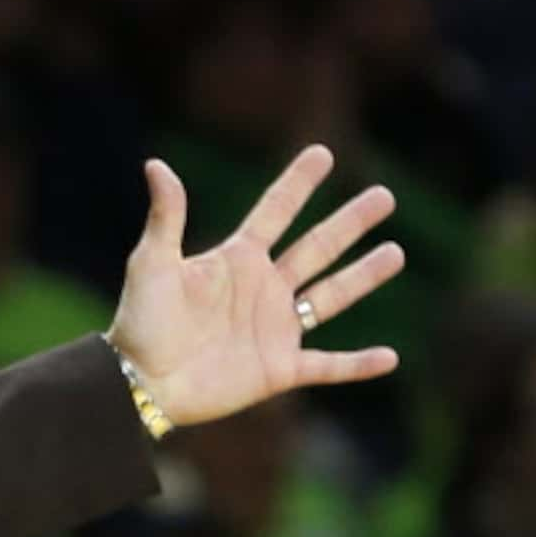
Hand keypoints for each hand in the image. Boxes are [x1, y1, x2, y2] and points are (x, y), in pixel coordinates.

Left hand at [106, 145, 403, 425]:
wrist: (140, 383)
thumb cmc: (140, 322)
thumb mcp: (152, 264)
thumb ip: (166, 217)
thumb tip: (156, 165)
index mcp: (236, 261)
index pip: (275, 212)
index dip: (297, 184)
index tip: (322, 153)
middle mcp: (262, 289)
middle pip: (316, 248)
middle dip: (349, 223)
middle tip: (384, 196)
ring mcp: (274, 329)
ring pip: (331, 297)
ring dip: (364, 276)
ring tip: (395, 252)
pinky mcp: (279, 369)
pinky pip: (328, 366)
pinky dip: (358, 364)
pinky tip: (390, 358)